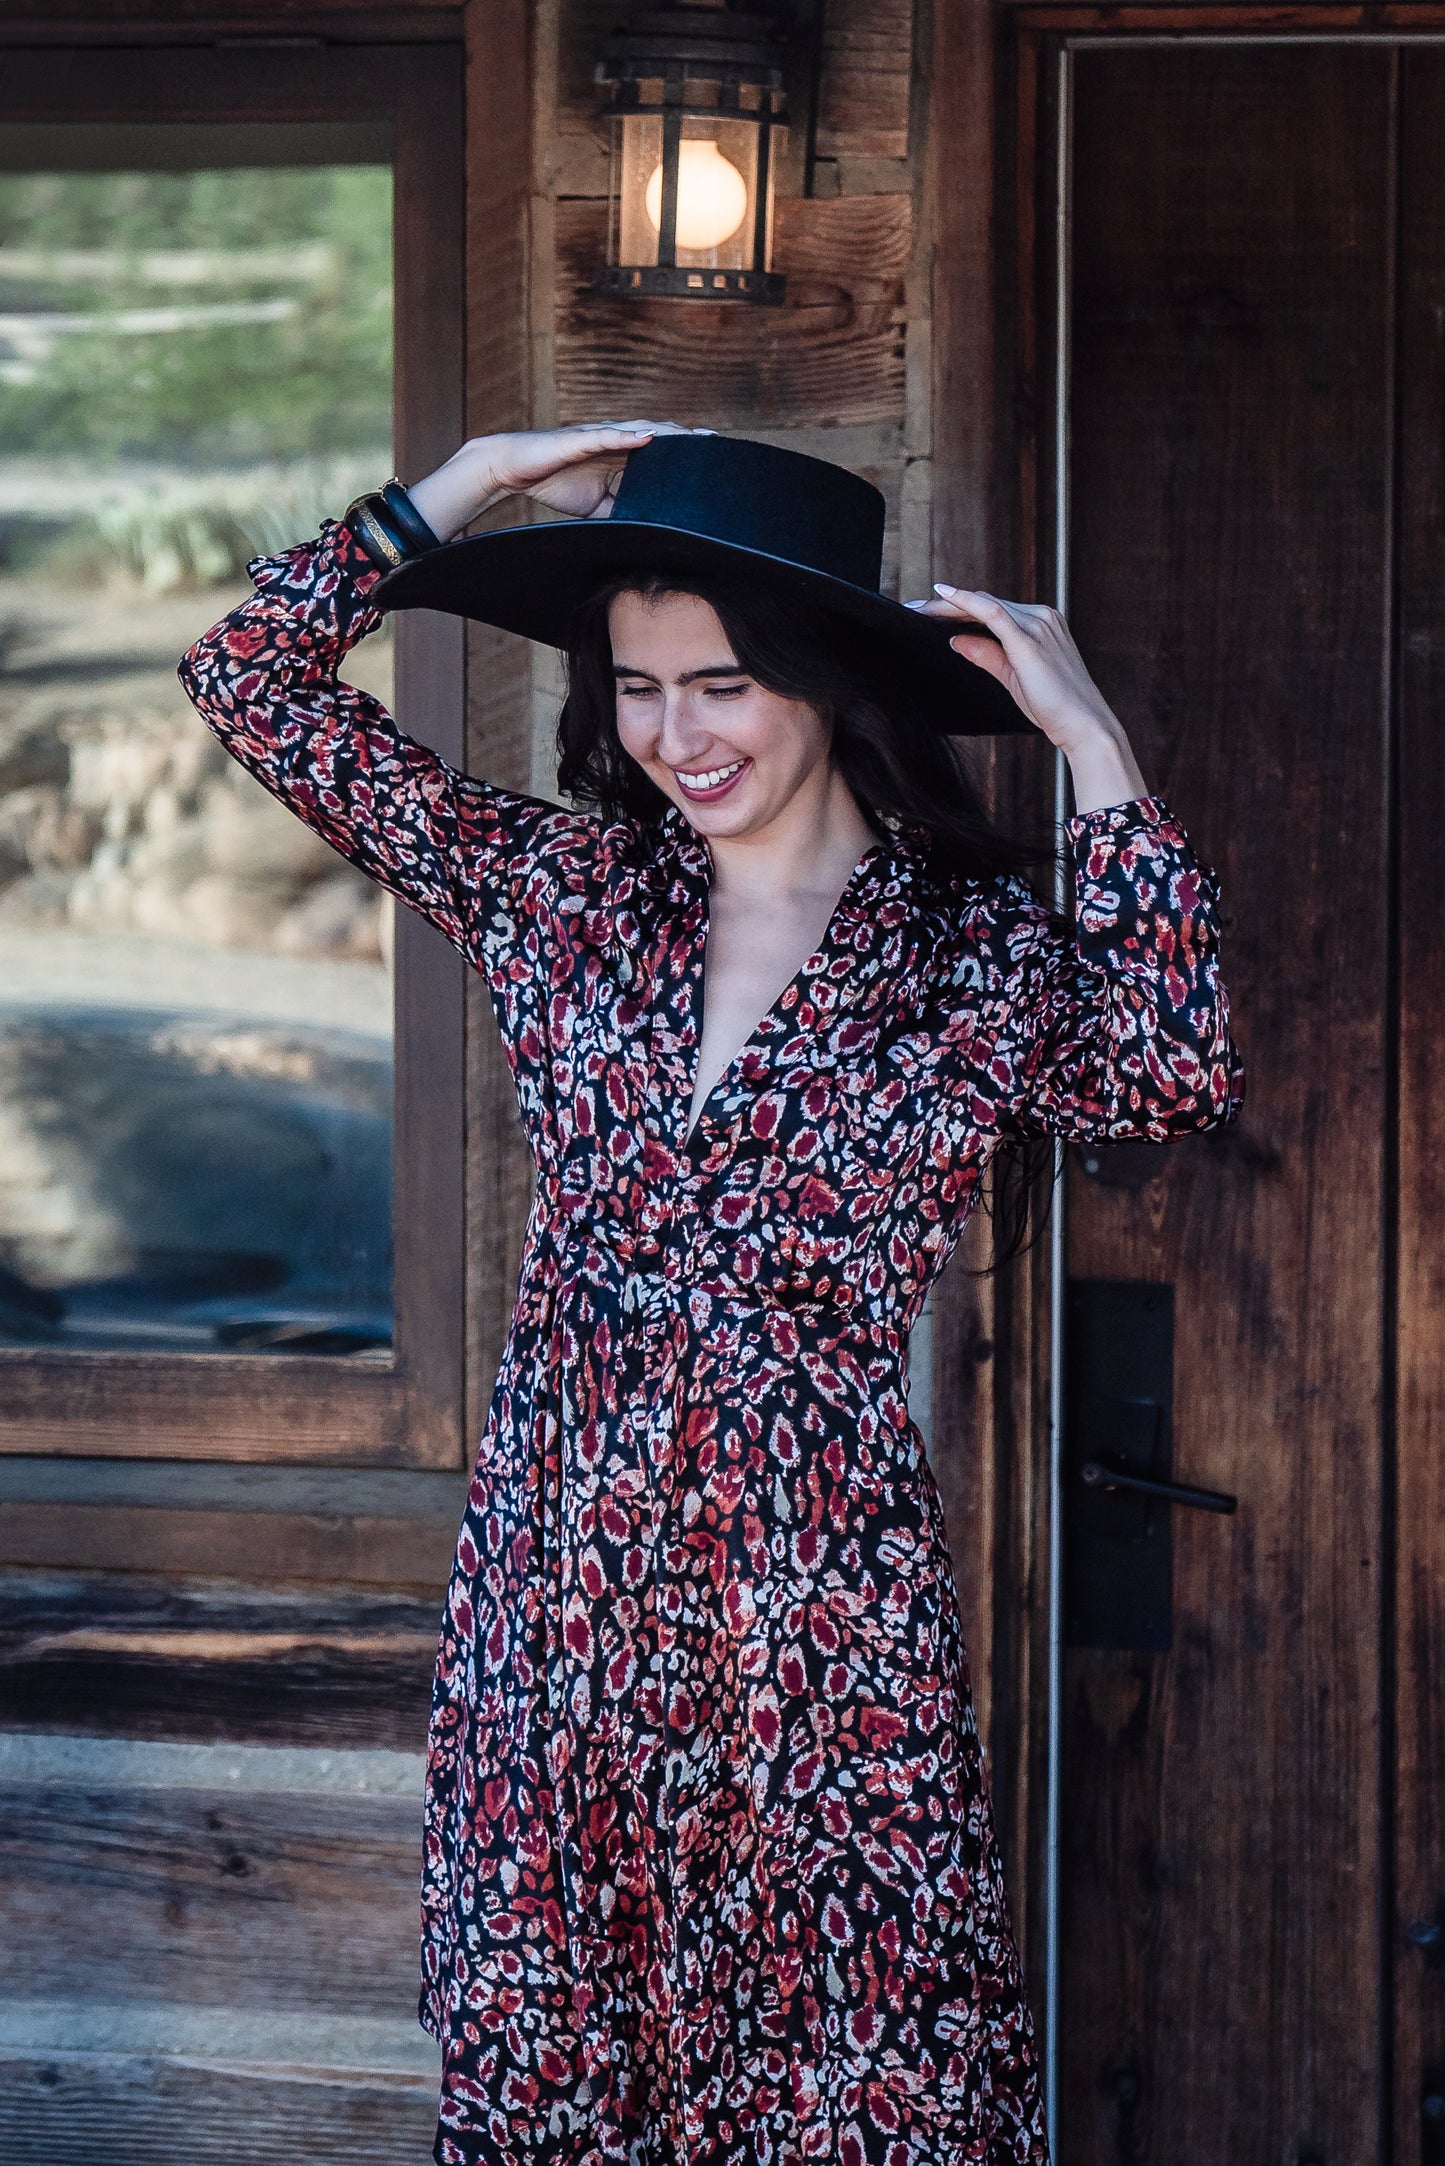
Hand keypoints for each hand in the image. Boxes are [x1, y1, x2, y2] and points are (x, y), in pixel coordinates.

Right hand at [407, 421, 705, 541]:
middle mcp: (613, 440)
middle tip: (720, 443)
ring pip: (639, 430)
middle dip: (689, 439)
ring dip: (667, 432)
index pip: (661, 452)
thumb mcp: (595, 506)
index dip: (687, 454)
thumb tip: (646, 529)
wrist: (510, 468)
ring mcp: (597, 437)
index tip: (715, 460)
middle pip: (659, 437)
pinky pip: (606, 436)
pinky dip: (628, 435)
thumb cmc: (552, 481)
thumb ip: (620, 510)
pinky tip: (649, 437)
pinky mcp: (577, 439)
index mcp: (620, 455)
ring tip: (695, 436)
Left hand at [907, 584, 1148, 813]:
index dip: (961, 608)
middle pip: (986, 603)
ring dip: (950, 605)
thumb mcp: (1013, 677)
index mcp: (1041, 623)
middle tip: (914, 608)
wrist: (1084, 725)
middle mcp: (1041, 617)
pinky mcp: (1029, 641)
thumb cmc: (1054, 706)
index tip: (930, 611)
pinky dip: (967, 602)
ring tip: (919, 609)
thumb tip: (956, 640)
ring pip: (985, 605)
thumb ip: (987, 655)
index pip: (993, 609)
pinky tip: (945, 597)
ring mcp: (1037, 625)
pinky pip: (992, 613)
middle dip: (948, 605)